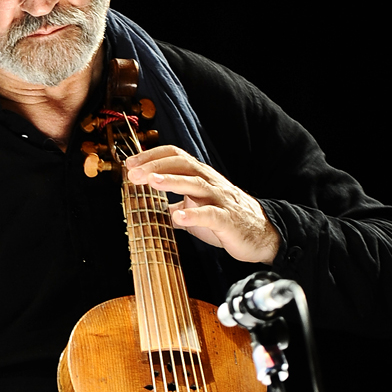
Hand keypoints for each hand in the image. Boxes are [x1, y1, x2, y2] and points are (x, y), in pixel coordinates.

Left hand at [124, 145, 279, 263]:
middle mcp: (210, 183)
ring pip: (196, 184)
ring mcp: (220, 200)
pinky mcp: (228, 221)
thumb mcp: (196, 209)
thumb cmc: (226, 220)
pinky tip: (178, 217)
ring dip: (172, 181)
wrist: (261, 234)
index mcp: (201, 177)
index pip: (176, 156)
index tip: (130, 164)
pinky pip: (210, 215)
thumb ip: (174, 206)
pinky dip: (194, 215)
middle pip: (184, 165)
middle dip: (157, 166)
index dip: (153, 157)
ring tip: (151, 182)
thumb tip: (149, 210)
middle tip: (133, 173)